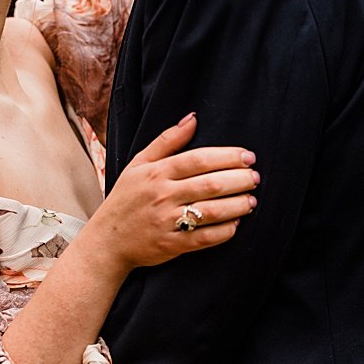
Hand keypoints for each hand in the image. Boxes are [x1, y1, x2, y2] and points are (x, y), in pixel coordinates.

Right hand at [91, 114, 257, 271]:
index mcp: (156, 173)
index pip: (199, 159)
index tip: (248, 157)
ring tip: (251, 200)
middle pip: (211, 184)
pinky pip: (207, 238)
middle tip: (255, 177)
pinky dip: (227, 230)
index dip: (228, 156)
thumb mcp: (139, 164)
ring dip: (239, 205)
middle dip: (240, 179)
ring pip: (213, 211)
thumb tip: (193, 118)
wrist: (108, 240)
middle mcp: (162, 195)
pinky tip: (236, 223)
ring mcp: (168, 221)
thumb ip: (167, 141)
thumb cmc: (126, 198)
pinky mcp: (173, 245)